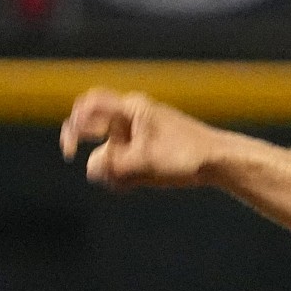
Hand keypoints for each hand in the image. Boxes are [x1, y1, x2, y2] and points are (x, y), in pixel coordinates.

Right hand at [59, 89, 228, 188]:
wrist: (219, 161)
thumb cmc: (186, 155)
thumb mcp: (145, 162)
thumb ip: (114, 165)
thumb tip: (91, 170)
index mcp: (132, 109)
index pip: (90, 106)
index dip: (74, 125)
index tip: (71, 151)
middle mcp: (134, 117)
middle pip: (99, 131)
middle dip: (100, 155)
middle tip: (108, 174)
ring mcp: (141, 133)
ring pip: (113, 150)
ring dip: (114, 168)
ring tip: (131, 183)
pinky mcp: (149, 148)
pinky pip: (127, 159)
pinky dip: (126, 172)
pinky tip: (136, 184)